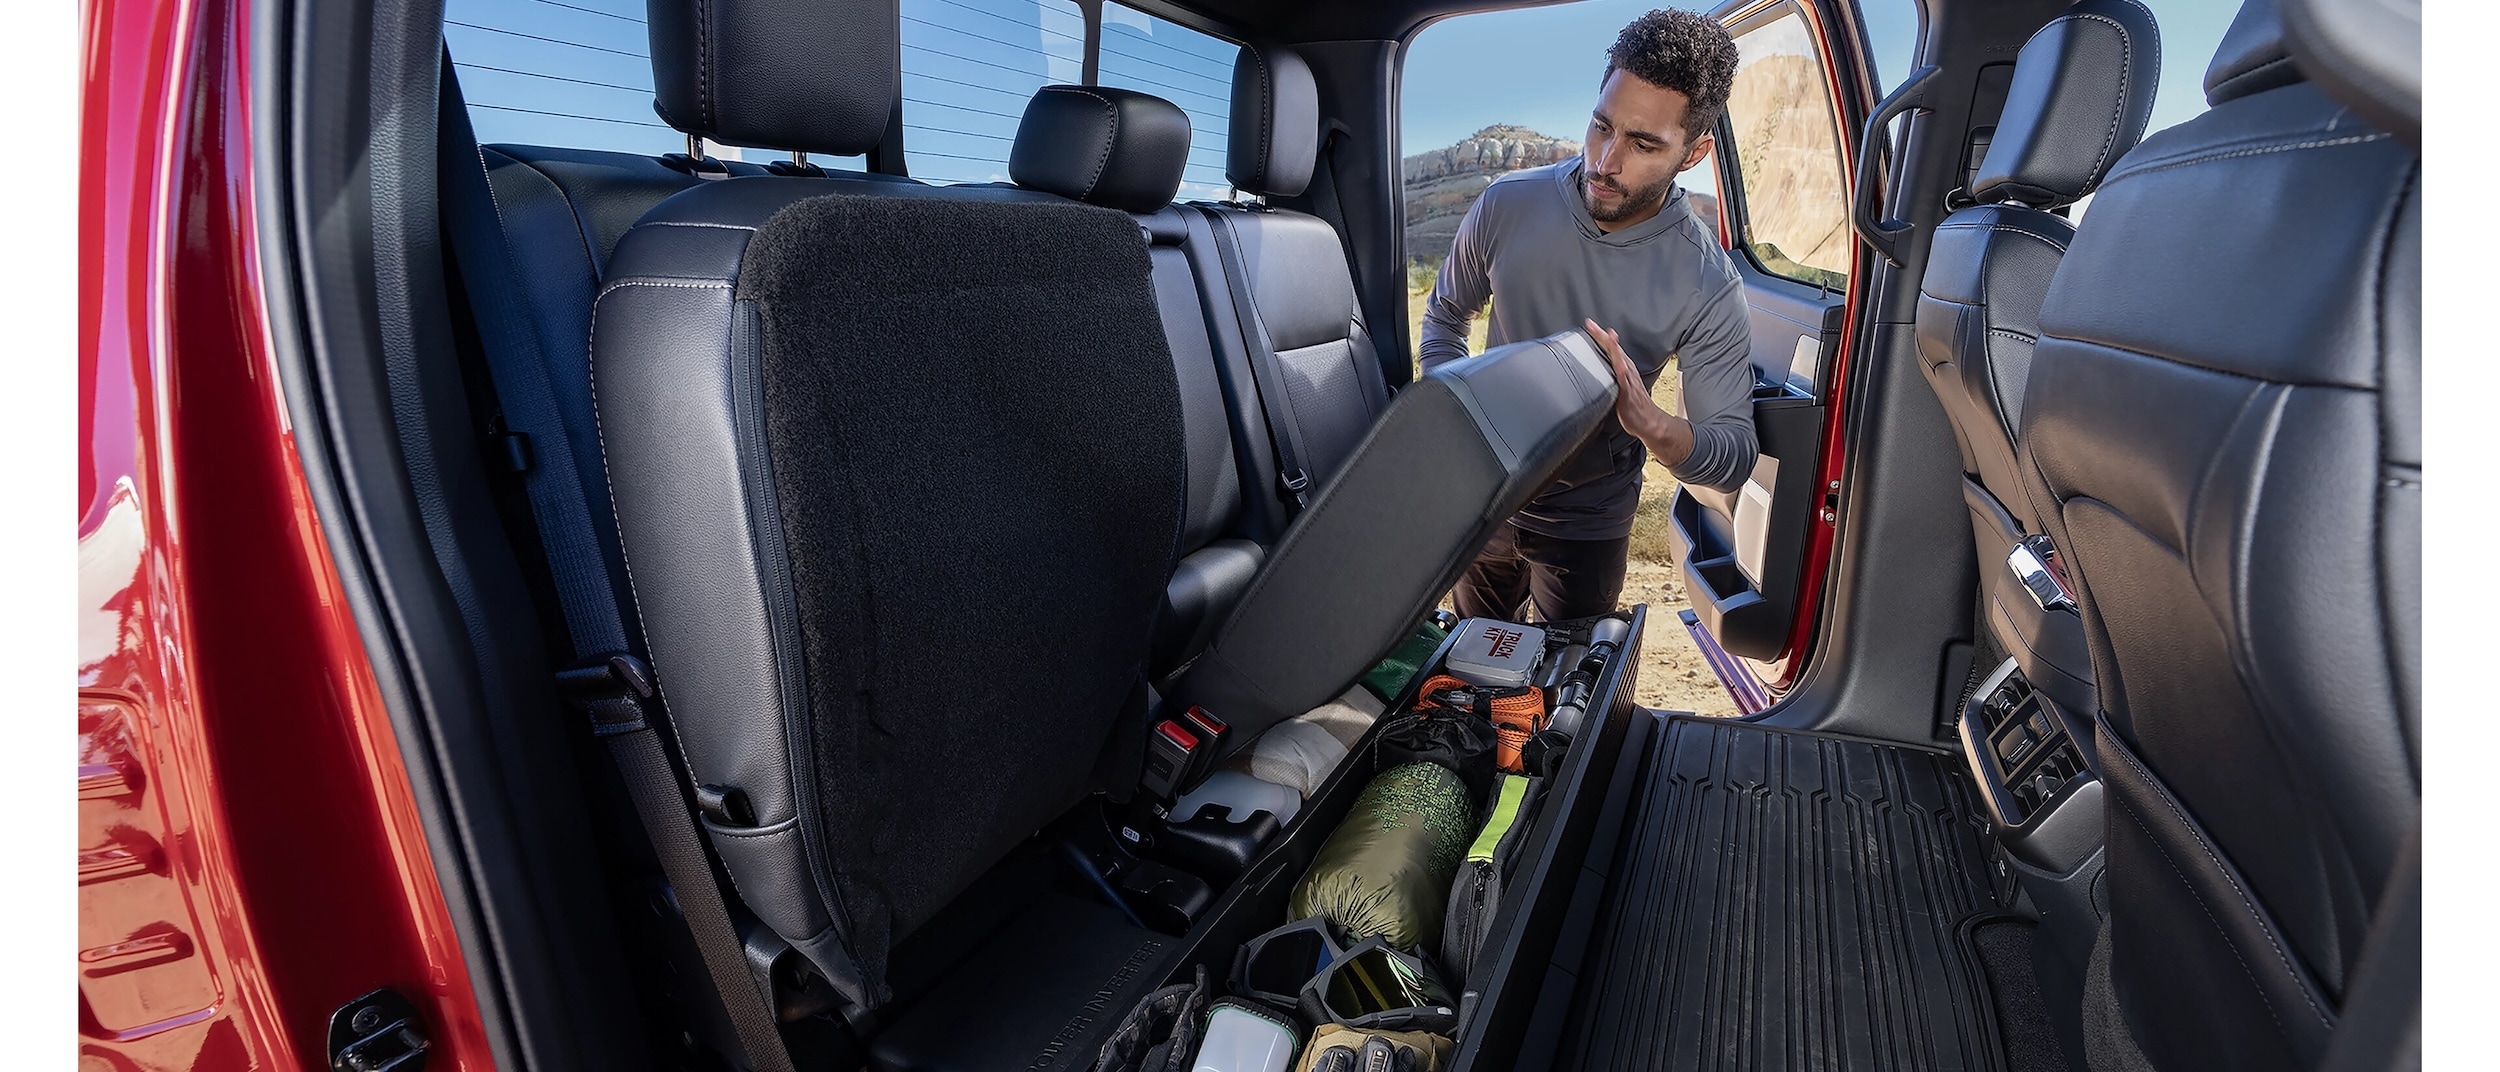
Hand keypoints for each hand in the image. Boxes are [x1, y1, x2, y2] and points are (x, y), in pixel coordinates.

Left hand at [1585, 319, 1681, 453]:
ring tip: (1606, 334)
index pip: (1610, 348)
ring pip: (1620, 359)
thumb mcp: (1618, 386)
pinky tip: (1619, 362)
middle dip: (1602, 335)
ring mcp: (1629, 380)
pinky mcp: (1629, 392)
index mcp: (1623, 368)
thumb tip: (1594, 371)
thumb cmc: (1633, 406)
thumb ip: (1609, 377)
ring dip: (1613, 347)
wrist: (1649, 421)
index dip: (1599, 336)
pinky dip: (1622, 368)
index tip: (1588, 324)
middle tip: (1590, 323)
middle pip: (1613, 349)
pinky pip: (1625, 379)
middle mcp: (1627, 370)